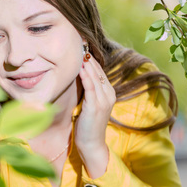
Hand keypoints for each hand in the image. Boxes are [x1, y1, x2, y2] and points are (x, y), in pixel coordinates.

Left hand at [76, 56, 115, 177]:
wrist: (91, 145)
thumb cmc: (87, 125)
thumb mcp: (89, 104)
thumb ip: (88, 91)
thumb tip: (79, 75)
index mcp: (108, 92)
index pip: (99, 70)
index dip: (90, 58)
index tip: (81, 46)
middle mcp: (109, 94)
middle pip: (97, 70)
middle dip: (88, 56)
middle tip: (79, 41)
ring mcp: (104, 100)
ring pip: (94, 76)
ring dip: (86, 63)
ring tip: (78, 49)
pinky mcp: (96, 105)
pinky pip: (90, 86)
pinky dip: (85, 75)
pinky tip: (79, 67)